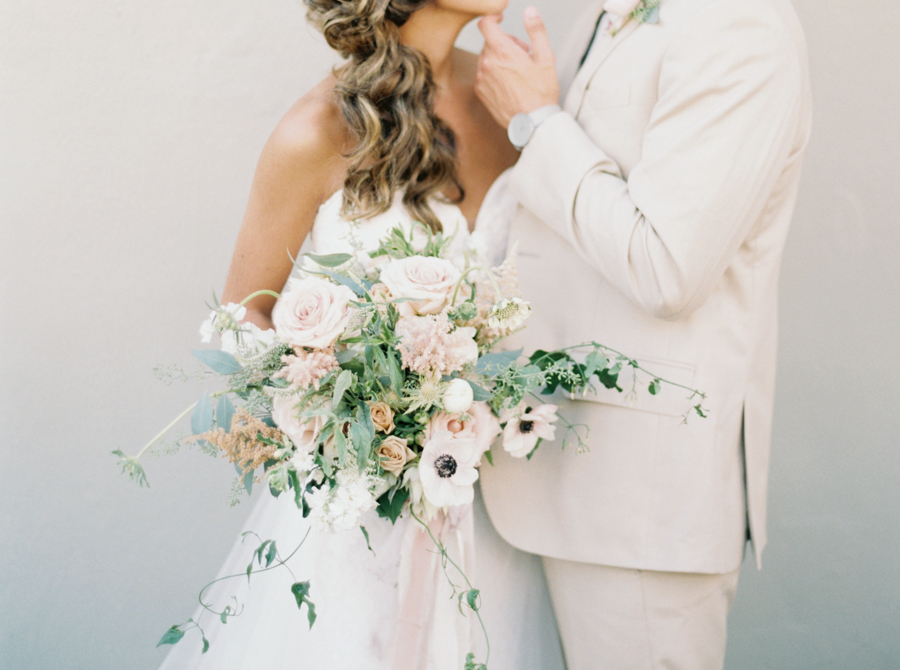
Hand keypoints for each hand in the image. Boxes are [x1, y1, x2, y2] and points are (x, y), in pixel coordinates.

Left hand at [475, 8, 559, 128]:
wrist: (532, 122)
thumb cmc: (541, 92)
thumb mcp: (546, 57)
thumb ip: (536, 30)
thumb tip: (530, 11)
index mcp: (502, 52)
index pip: (485, 24)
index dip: (492, 17)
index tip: (500, 19)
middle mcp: (487, 64)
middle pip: (490, 41)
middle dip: (505, 42)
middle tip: (523, 53)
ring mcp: (481, 79)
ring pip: (486, 57)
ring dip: (499, 57)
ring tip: (518, 70)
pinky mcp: (480, 92)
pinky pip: (483, 74)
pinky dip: (493, 72)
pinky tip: (509, 82)